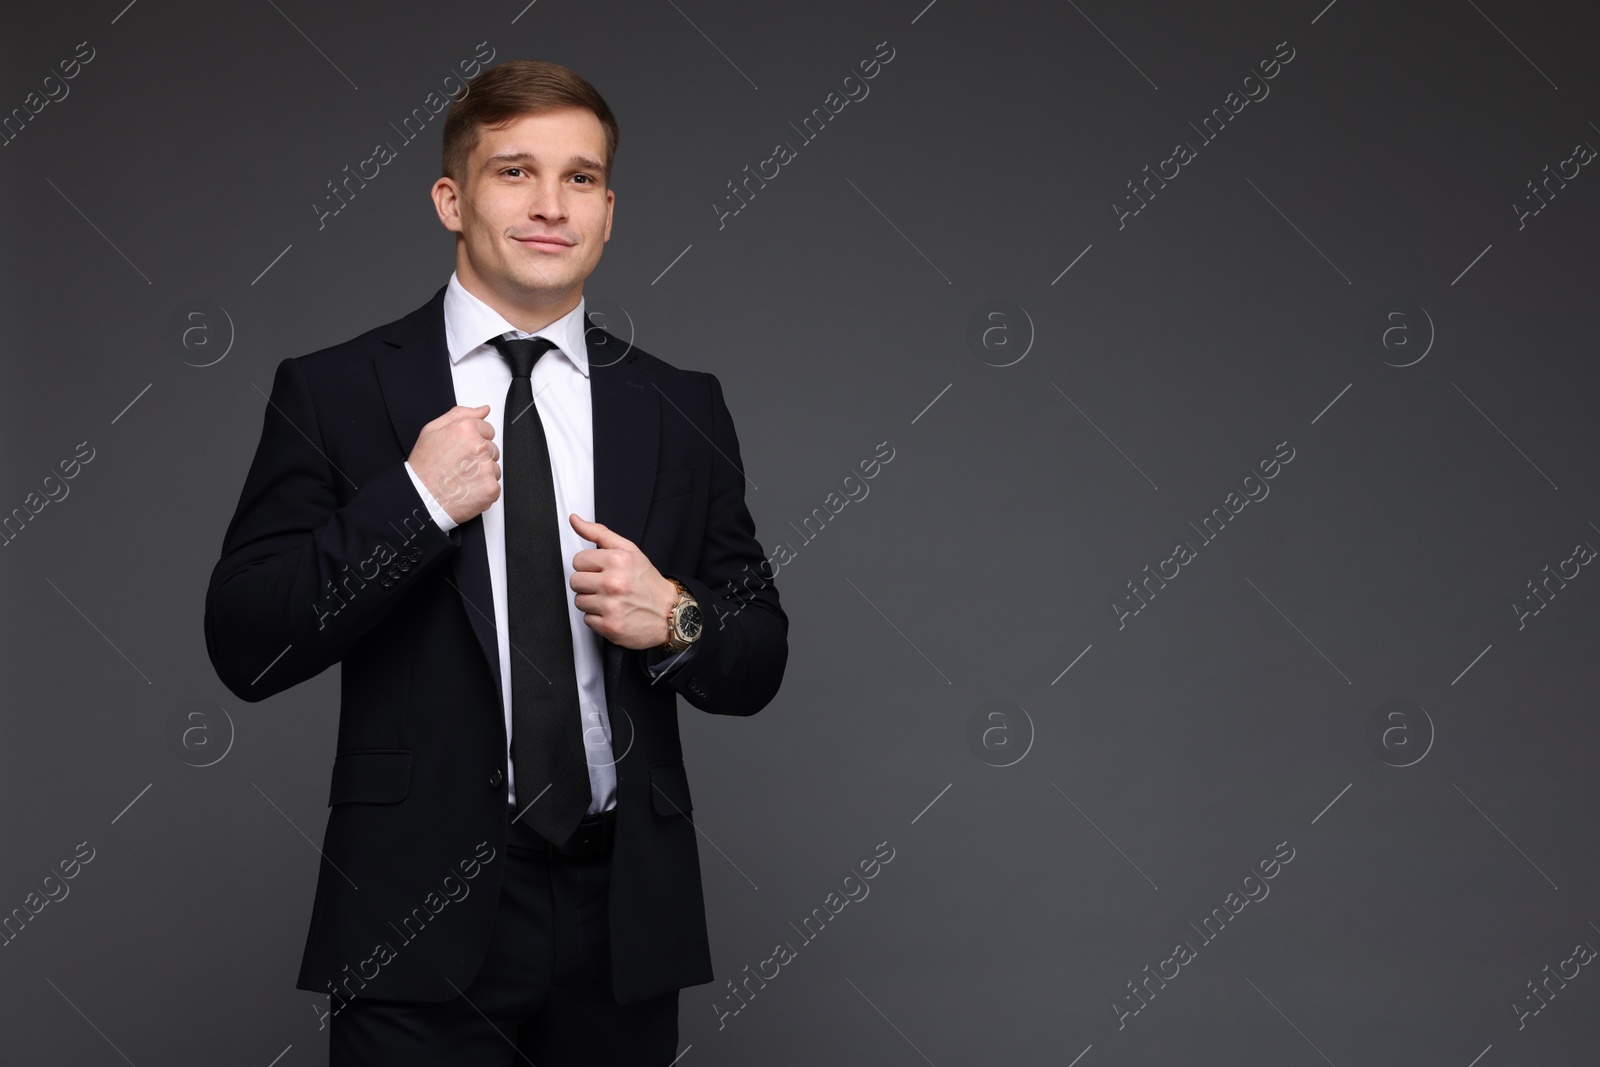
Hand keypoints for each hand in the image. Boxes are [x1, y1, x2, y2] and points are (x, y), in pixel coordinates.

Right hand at [408, 404, 498, 523]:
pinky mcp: (491, 488)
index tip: (462, 451)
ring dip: (483, 474)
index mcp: (466, 430)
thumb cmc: (423, 467)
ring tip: (462, 479)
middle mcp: (479, 447)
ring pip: (495, 468)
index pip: (488, 430)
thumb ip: (460, 415)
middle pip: (493, 449)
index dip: (474, 441)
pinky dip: (483, 490)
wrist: (420, 498)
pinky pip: (495, 486)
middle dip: (480, 457)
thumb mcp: (432, 430)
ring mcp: (487, 468)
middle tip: (459, 466)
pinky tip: (467, 490)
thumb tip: (483, 410)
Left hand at [568, 514, 676, 648]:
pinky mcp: (609, 626)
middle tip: (607, 586)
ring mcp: (611, 606)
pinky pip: (586, 620)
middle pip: (575, 581)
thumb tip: (575, 520)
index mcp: (617, 561)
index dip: (590, 566)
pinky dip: (598, 618)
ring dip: (592, 602)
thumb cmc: (648, 583)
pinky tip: (613, 613)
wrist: (670, 614)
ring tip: (611, 600)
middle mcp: (613, 583)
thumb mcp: (629, 551)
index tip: (602, 571)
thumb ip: (599, 533)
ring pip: (579, 601)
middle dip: (589, 584)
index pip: (578, 560)